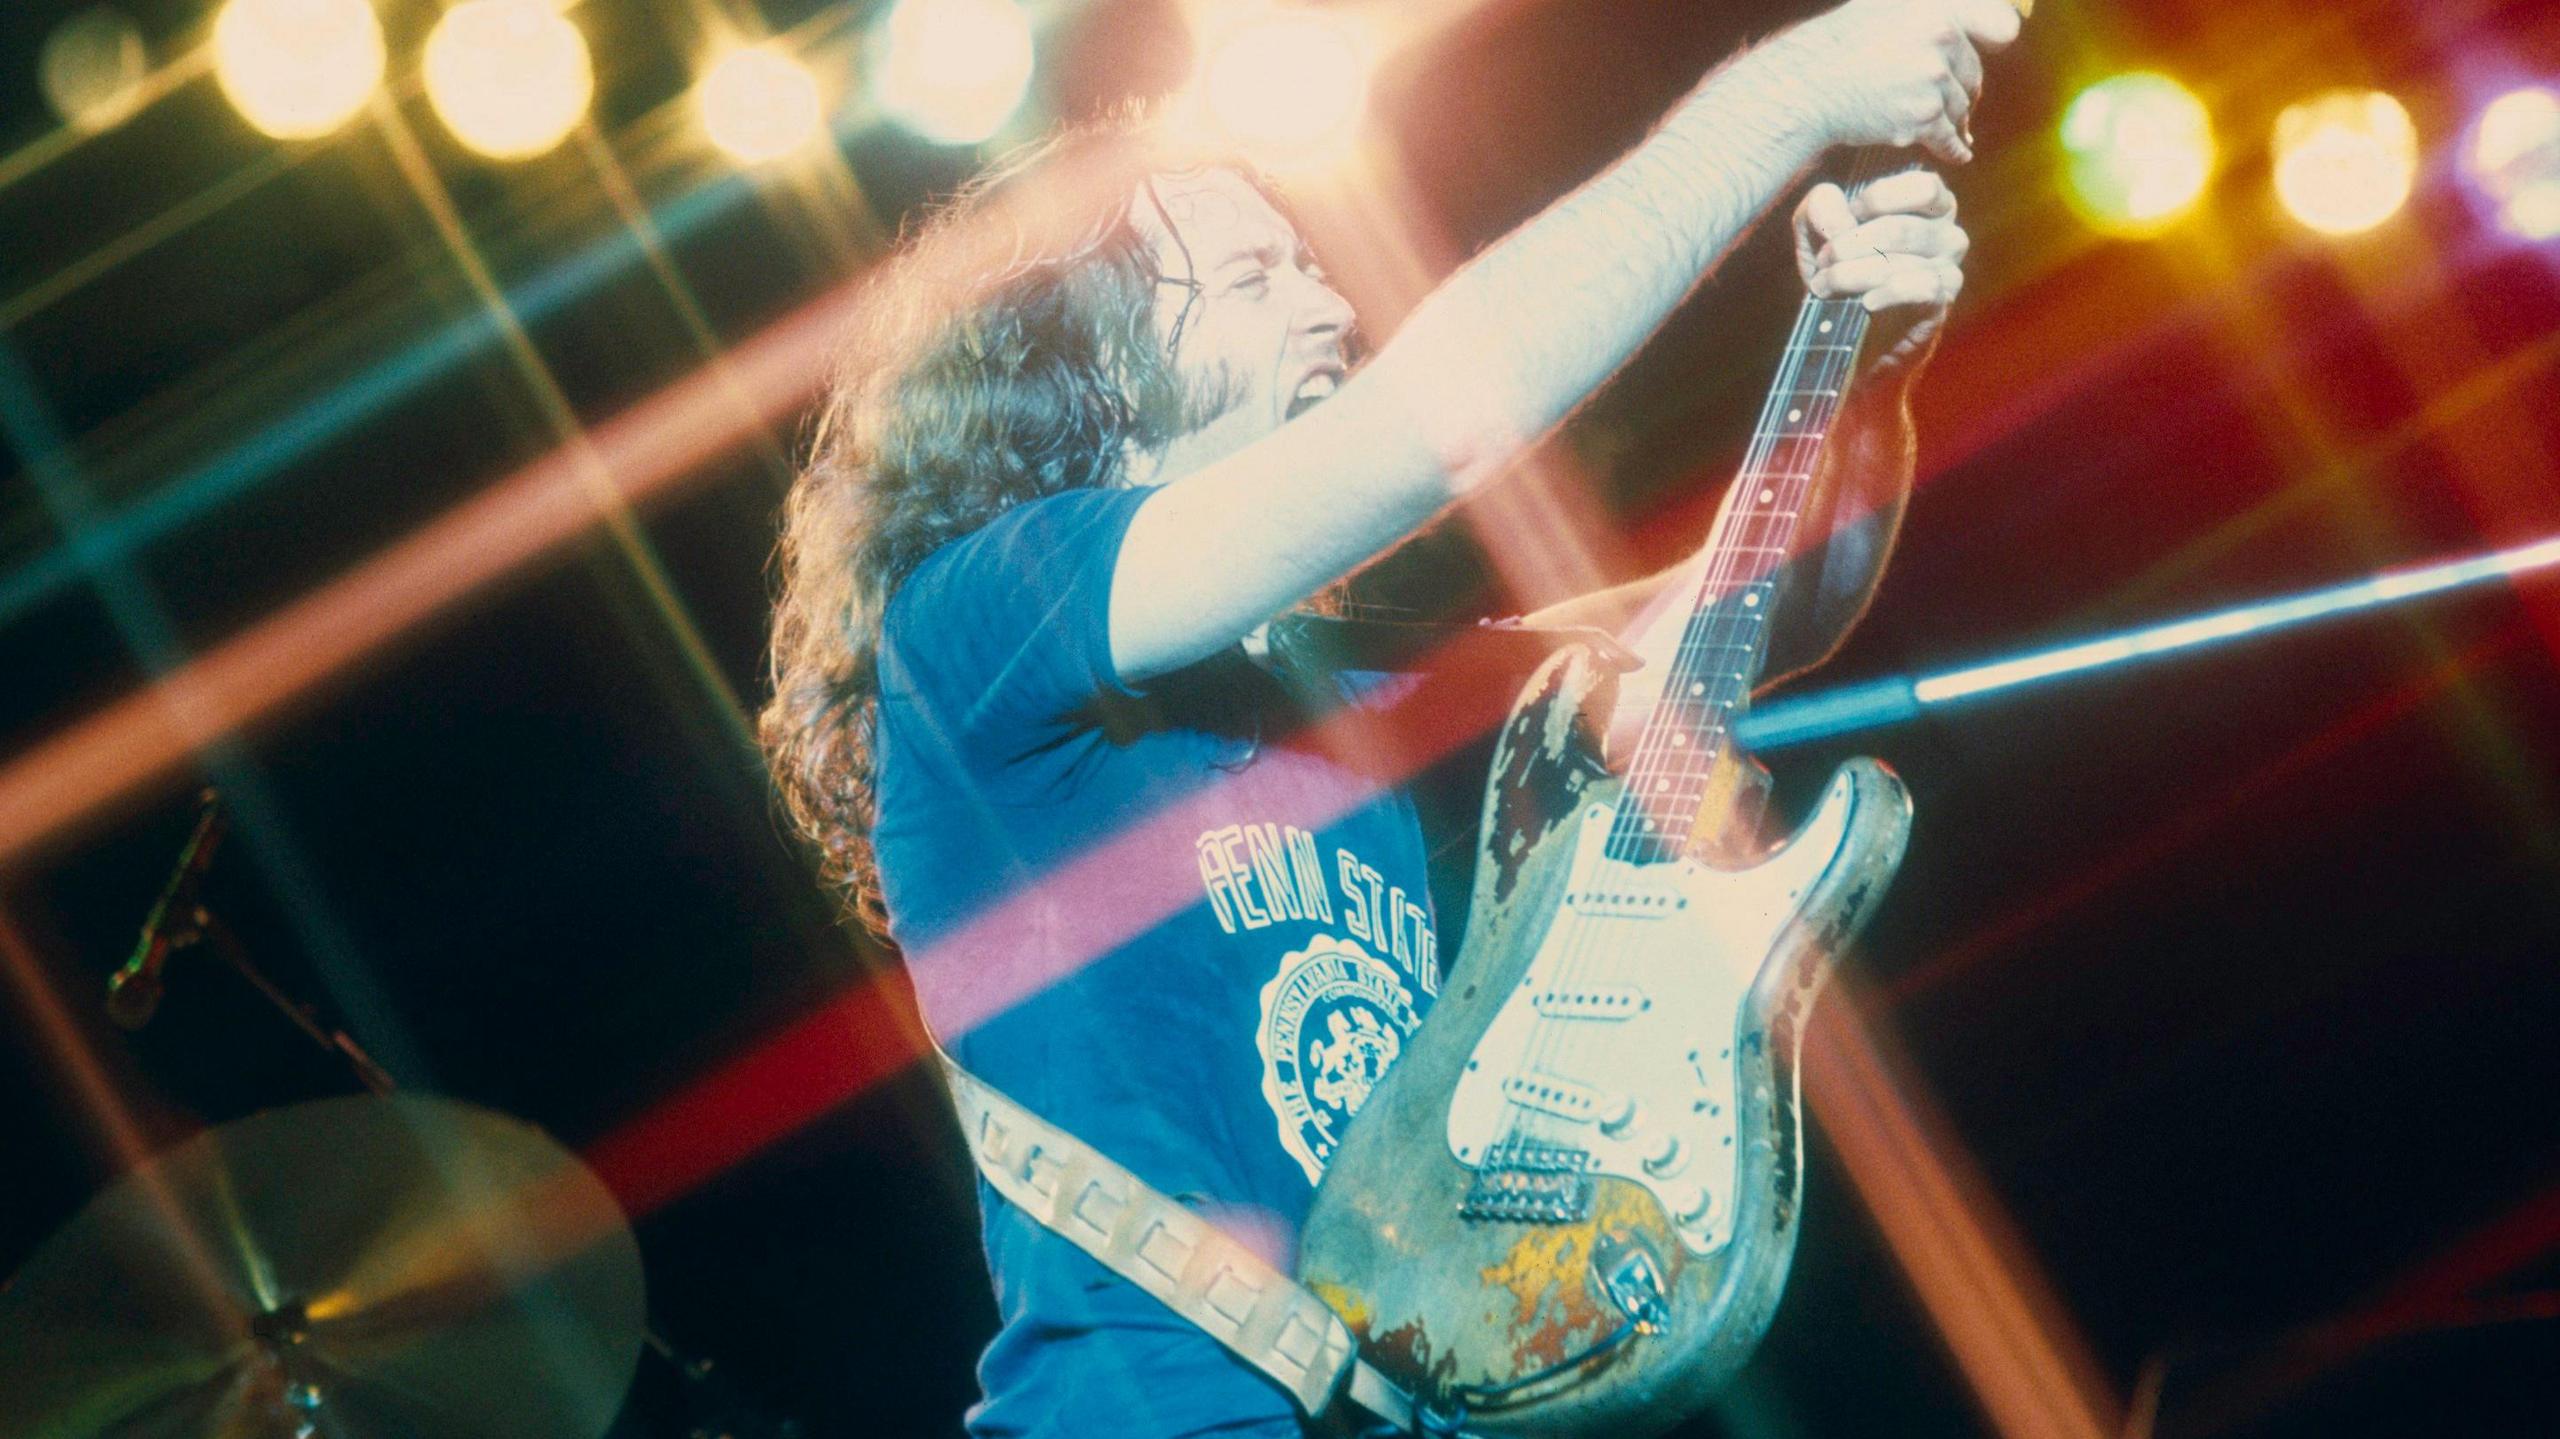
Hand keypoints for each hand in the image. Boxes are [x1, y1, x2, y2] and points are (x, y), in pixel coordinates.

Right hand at [1772, 0, 2021, 163]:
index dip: (1997, 39)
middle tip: (1954, 102)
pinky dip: (1953, 148)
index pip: (2000, 24)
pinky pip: (1949, 137)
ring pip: (1959, 106)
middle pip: (1973, 73)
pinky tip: (1958, 153)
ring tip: (1944, 128)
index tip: (1993, 52)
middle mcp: (1941, 36)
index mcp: (1936, 6)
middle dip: (1963, 90)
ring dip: (1952, 121)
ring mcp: (1933, 76)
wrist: (1805, 86)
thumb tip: (1968, 19)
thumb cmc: (1835, 46)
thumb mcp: (1881, 5)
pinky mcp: (1923, 114)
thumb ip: (1923, 10)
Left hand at [1794, 169, 1966, 370]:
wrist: (1850, 336)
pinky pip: (1921, 288)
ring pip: (1902, 260)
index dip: (1878, 199)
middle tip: (1823, 260)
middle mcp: (1946, 232)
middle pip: (1899, 228)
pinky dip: (1887, 293)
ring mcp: (1949, 267)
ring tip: (1826, 285)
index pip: (1924, 186)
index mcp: (1928, 205)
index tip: (1848, 216)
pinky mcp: (1942, 302)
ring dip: (1853, 273)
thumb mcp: (1819, 232)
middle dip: (1849, 245)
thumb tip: (1841, 216)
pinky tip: (1866, 303)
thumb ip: (1820, 207)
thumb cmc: (1841, 270)